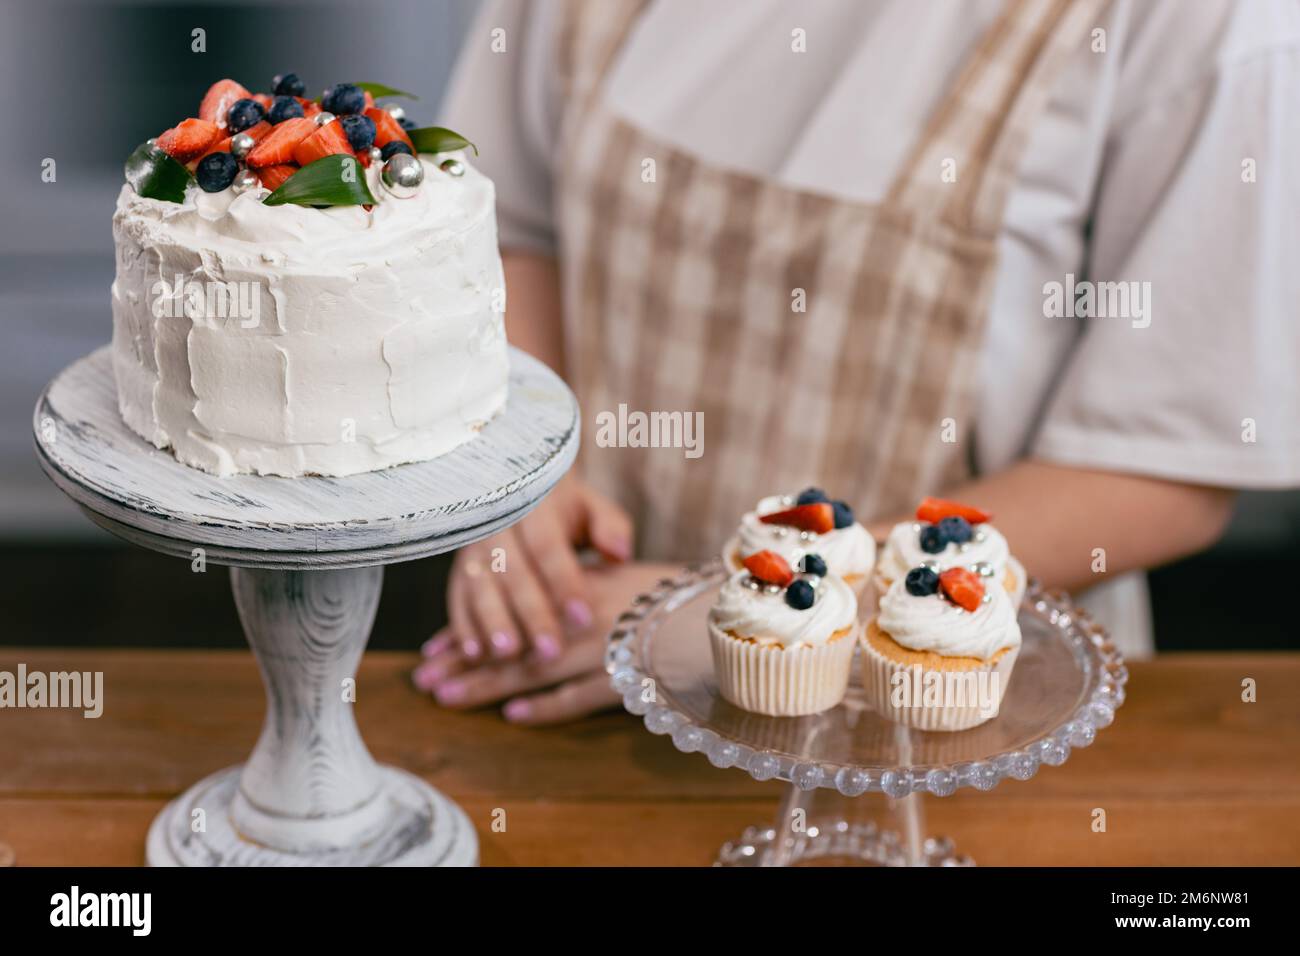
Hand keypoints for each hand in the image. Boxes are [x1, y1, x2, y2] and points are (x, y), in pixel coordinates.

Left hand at [413, 561, 678, 724]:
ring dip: (487, 685)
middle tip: (424, 679)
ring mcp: (606, 649)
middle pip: (514, 641)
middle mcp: (586, 616)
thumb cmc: (667, 595)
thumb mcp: (617, 574)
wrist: (725, 612)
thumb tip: (526, 593)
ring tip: (447, 697)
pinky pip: (580, 697)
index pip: (512, 609)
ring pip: (535, 669)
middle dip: (464, 661)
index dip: (470, 629)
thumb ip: (574, 584)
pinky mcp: (629, 679)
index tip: (434, 646)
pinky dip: (547, 708)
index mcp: (580, 587)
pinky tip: (515, 717)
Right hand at [441, 474, 632, 661]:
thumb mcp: (593, 508)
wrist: (521, 487)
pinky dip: (464, 625)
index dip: (564, 583)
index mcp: (536, 505)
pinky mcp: (460, 567)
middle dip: (532, 613)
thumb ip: (610, 528)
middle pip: (513, 572)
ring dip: (493, 622)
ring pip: (480, 585)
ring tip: (509, 653)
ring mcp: (474, 545)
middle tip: (551, 652)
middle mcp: (498, 523)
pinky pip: (457, 597)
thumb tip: (619, 553)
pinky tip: (476, 653)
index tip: (584, 618)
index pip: (548, 546)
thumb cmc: (568, 509)